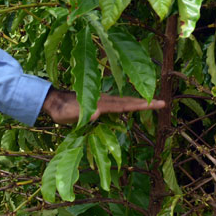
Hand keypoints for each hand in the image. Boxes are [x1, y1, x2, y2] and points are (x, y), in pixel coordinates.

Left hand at [42, 88, 165, 124]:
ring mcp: (102, 101)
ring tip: (153, 103)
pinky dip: (127, 104)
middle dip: (145, 102)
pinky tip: (131, 105)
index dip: (141, 105)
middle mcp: (104, 101)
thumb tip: (96, 113)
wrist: (53, 102)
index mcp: (101, 104)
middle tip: (163, 102)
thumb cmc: (61, 110)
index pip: (125, 105)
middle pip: (128, 102)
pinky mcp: (99, 103)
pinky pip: (116, 104)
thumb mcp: (70, 115)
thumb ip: (82, 114)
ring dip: (138, 103)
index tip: (156, 103)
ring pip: (124, 102)